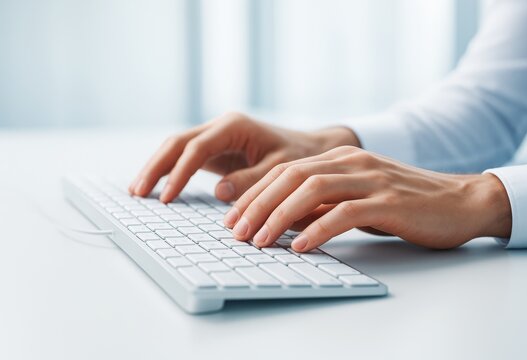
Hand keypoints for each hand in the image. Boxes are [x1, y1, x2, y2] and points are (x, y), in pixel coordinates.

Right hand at [129, 112, 359, 202]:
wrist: (310, 148)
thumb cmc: (300, 157)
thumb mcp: (281, 169)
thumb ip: (252, 179)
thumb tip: (220, 192)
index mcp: (234, 126)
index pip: (197, 148)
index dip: (179, 173)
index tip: (166, 197)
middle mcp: (221, 127)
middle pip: (177, 143)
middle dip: (155, 167)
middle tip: (137, 192)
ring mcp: (216, 136)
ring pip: (176, 148)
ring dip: (157, 168)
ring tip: (137, 191)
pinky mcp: (216, 150)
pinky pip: (186, 158)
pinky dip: (170, 171)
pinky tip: (157, 186)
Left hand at [224, 146, 511, 251]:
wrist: (460, 200)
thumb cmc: (405, 203)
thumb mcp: (357, 197)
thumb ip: (323, 203)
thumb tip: (284, 220)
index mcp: (341, 158)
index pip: (285, 170)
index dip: (254, 193)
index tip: (232, 218)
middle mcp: (352, 162)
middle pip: (291, 176)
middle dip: (257, 204)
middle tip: (236, 231)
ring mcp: (371, 179)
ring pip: (312, 190)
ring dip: (280, 216)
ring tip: (260, 241)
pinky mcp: (389, 201)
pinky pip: (345, 213)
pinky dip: (319, 229)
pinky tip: (301, 246)